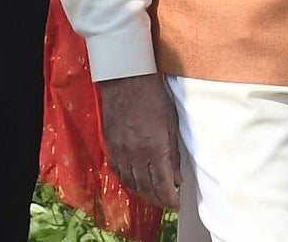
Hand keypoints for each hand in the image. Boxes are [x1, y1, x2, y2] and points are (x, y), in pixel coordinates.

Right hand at [98, 75, 182, 209]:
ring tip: (155, 197)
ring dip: (144, 194)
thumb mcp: (171, 124)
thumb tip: (177, 178)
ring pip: (131, 183)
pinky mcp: (110, 147)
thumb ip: (174, 154)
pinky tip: (136, 183)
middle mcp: (135, 155)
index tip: (177, 204)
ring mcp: (120, 152)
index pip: (162, 185)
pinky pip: (119, 172)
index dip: (169, 199)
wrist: (126, 81)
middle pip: (146, 188)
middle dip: (158, 199)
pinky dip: (129, 182)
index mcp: (154, 149)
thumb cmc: (154, 98)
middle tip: (168, 204)